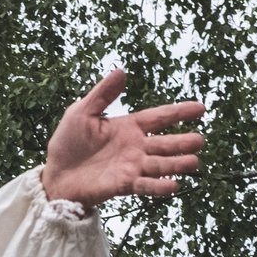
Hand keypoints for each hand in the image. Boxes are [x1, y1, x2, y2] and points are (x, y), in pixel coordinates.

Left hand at [42, 69, 206, 208]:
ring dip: (176, 164)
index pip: (159, 117)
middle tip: (200, 141)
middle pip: (164, 143)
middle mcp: (135, 147)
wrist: (55, 174)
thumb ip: (103, 94)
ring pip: (159, 165)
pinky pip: (144, 185)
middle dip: (182, 142)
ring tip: (194, 163)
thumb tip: (121, 71)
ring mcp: (131, 167)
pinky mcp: (123, 185)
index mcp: (129, 127)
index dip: (180, 112)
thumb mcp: (81, 112)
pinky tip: (174, 185)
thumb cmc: (67, 142)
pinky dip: (158, 186)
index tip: (201, 108)